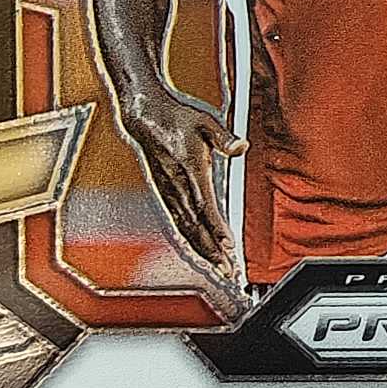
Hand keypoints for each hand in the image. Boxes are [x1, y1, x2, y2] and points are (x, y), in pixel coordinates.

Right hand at [121, 87, 246, 287]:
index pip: (205, 206)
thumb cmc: (176, 117)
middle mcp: (177, 186)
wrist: (145, 116)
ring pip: (186, 229)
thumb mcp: (205, 121)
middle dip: (213, 251)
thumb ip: (224, 137)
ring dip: (203, 251)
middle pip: (196, 226)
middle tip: (229, 271)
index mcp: (189, 170)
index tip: (229, 245)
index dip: (217, 228)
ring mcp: (169, 192)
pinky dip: (190, 240)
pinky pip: (178, 223)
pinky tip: (199, 251)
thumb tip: (241, 145)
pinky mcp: (165, 194)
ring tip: (219, 268)